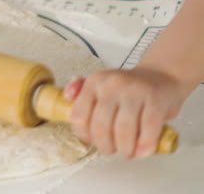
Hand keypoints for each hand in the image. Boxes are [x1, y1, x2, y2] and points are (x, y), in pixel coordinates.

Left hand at [64, 67, 184, 158]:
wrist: (161, 75)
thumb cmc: (127, 88)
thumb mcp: (100, 85)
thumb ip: (80, 93)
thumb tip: (66, 96)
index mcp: (94, 82)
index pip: (79, 115)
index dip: (84, 135)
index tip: (92, 140)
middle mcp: (112, 84)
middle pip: (100, 126)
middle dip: (105, 146)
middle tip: (111, 149)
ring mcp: (135, 91)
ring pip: (123, 131)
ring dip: (124, 149)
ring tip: (127, 152)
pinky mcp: (156, 100)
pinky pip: (148, 130)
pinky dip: (144, 146)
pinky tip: (142, 151)